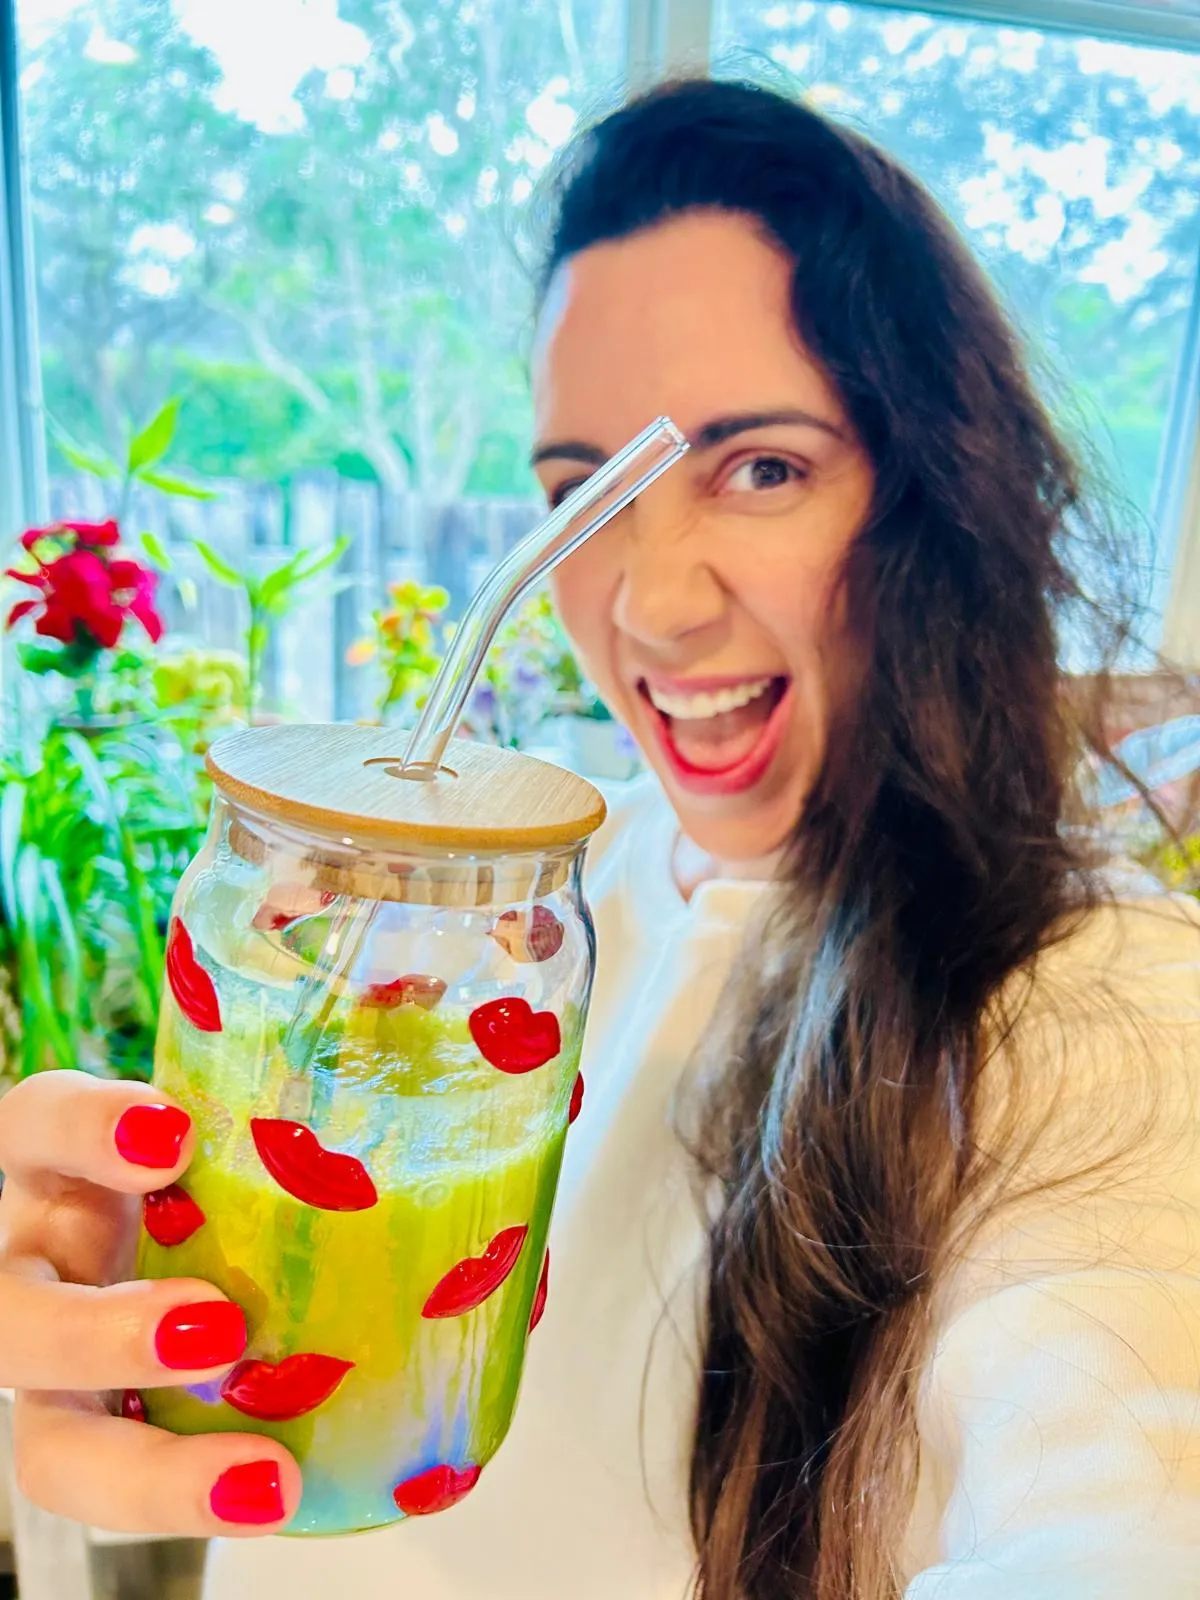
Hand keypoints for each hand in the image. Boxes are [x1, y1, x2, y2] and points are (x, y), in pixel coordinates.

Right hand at [0, 1071, 300, 1533]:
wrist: (198, 1251)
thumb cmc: (230, 1172)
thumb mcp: (252, 1135)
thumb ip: (335, 1119)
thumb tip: (476, 1106)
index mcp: (64, 1166)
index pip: (39, 1124)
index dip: (88, 1129)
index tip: (174, 1136)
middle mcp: (39, 1266)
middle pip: (9, 1310)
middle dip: (97, 1330)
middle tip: (218, 1327)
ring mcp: (56, 1369)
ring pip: (48, 1441)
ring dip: (147, 1465)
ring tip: (263, 1469)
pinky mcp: (92, 1439)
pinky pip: (115, 1495)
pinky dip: (187, 1505)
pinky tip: (277, 1494)